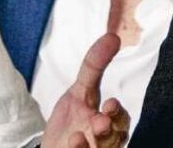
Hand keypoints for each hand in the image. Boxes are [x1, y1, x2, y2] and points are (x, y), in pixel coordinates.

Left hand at [41, 33, 129, 147]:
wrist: (51, 147)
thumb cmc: (71, 119)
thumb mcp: (79, 90)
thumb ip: (94, 66)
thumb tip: (112, 36)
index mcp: (109, 123)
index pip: (121, 119)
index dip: (118, 113)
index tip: (110, 104)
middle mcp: (106, 142)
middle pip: (116, 138)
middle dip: (109, 131)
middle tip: (100, 122)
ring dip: (92, 144)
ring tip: (78, 135)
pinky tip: (72, 142)